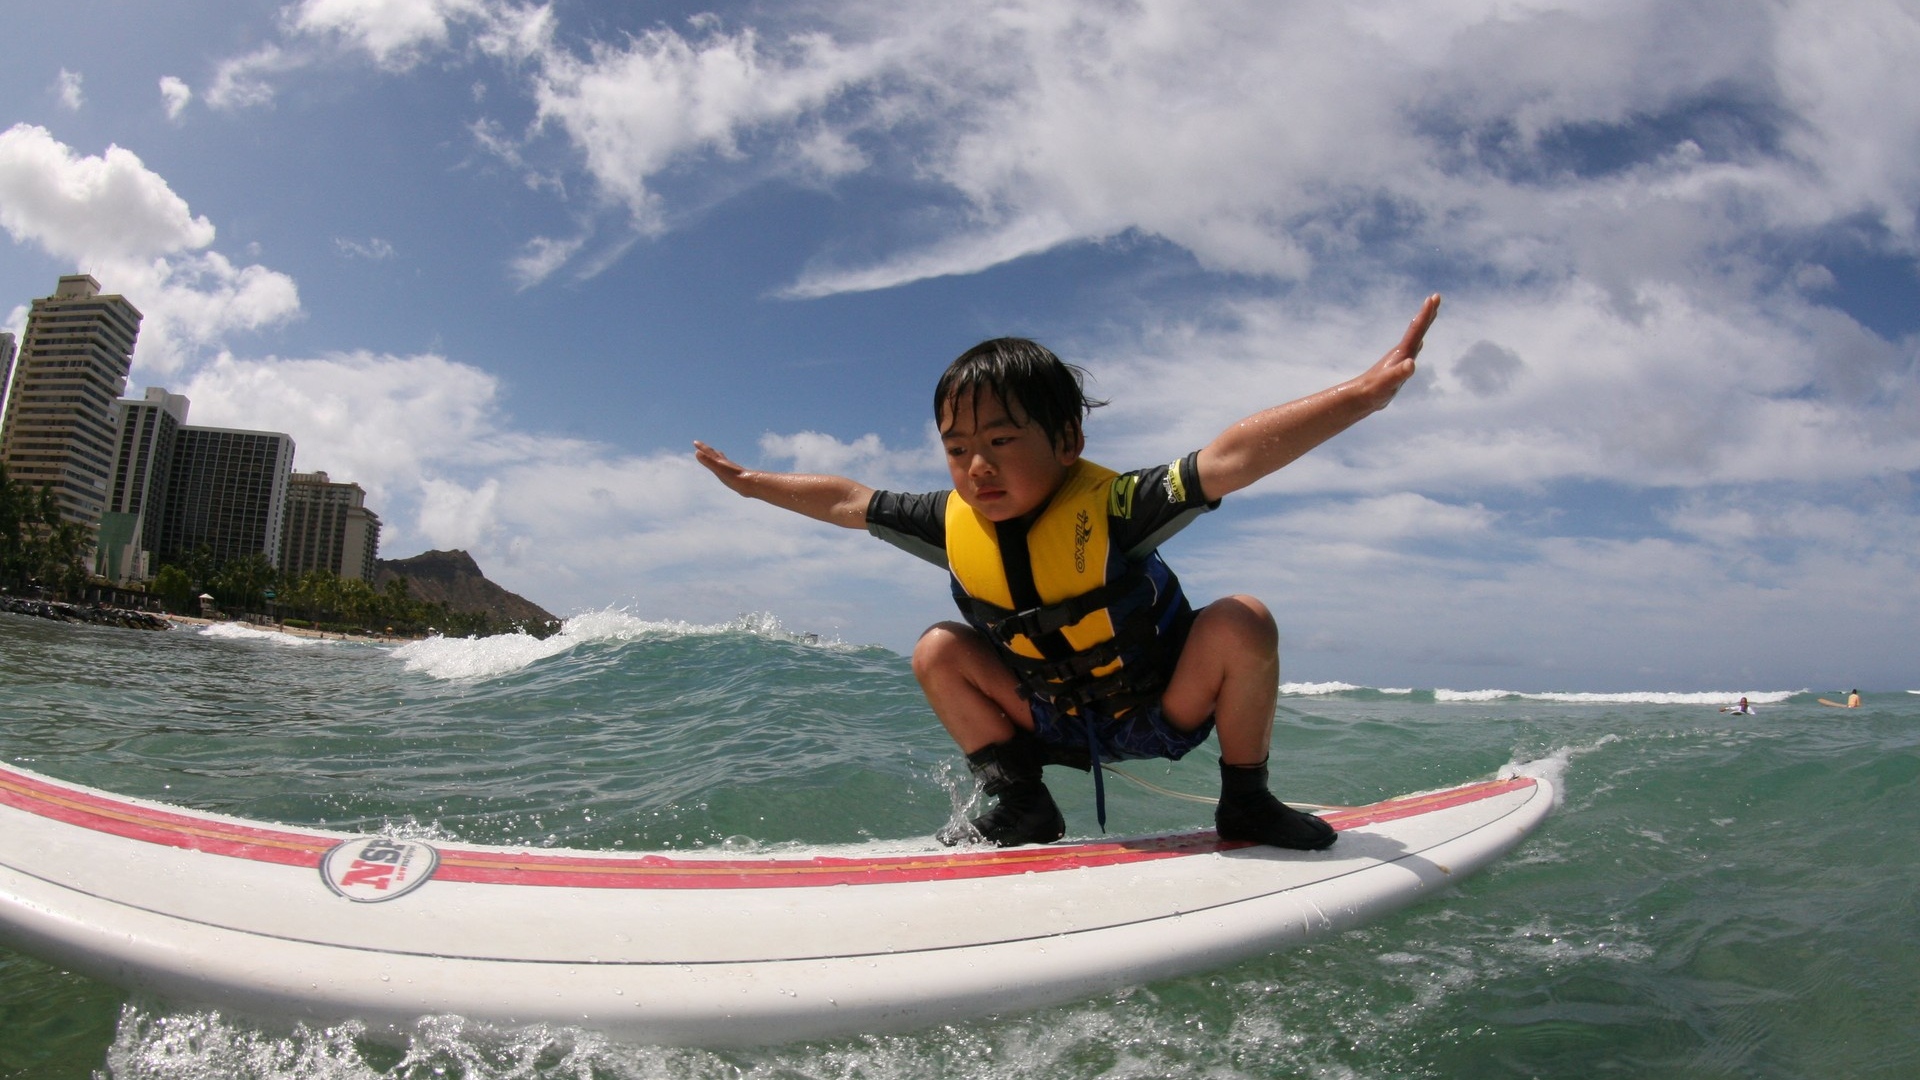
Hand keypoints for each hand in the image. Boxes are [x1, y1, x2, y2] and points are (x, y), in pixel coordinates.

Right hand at [693, 441, 752, 495]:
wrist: (751, 484)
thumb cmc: (734, 477)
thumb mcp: (718, 469)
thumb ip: (708, 461)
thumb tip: (697, 452)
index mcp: (721, 462)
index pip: (709, 452)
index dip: (702, 447)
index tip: (695, 442)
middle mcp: (726, 464)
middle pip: (716, 454)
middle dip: (709, 451)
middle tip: (704, 447)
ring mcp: (731, 470)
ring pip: (723, 461)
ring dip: (718, 457)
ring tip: (717, 456)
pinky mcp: (735, 476)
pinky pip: (727, 470)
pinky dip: (724, 467)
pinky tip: (727, 471)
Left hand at [1358, 293, 1440, 411]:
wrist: (1360, 398)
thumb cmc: (1373, 391)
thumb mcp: (1387, 383)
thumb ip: (1398, 374)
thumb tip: (1411, 364)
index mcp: (1401, 353)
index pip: (1416, 329)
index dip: (1426, 314)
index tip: (1434, 297)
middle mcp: (1401, 352)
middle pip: (1417, 329)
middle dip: (1427, 313)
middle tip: (1436, 297)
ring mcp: (1399, 359)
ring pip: (1414, 337)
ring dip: (1423, 324)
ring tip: (1430, 314)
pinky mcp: (1397, 367)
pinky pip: (1411, 349)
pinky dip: (1417, 341)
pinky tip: (1419, 343)